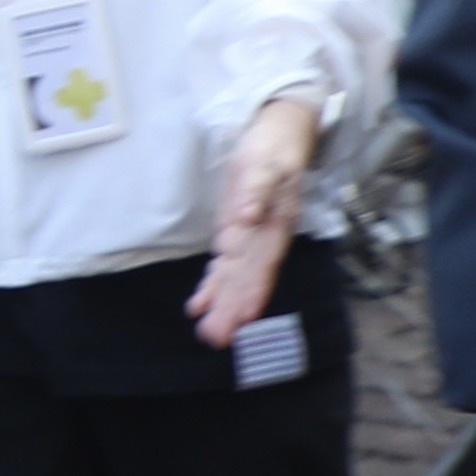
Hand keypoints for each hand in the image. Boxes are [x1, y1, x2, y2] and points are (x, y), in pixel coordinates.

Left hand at [191, 96, 322, 347]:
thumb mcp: (265, 163)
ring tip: (208, 334)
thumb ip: (257, 190)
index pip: (261, 264)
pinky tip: (198, 307)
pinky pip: (225, 267)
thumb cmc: (272, 149)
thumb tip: (248, 217)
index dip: (252, 290)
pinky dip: (212, 287)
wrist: (277, 136)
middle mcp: (262, 238)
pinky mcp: (236, 234)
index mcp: (273, 224)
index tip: (244, 317)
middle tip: (217, 338)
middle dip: (233, 309)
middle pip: (247, 279)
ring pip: (235, 279)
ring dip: (222, 305)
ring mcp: (250, 239)